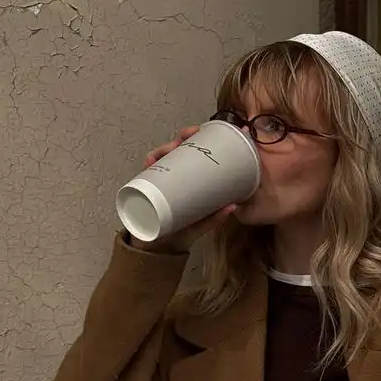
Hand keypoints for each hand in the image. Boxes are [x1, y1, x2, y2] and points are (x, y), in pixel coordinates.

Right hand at [131, 125, 237, 253]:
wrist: (158, 250)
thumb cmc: (181, 233)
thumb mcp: (200, 224)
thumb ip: (214, 218)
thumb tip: (234, 206)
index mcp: (191, 180)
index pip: (195, 153)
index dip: (198, 138)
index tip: (202, 130)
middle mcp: (177, 177)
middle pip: (177, 150)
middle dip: (180, 139)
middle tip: (183, 139)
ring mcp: (161, 181)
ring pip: (162, 158)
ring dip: (163, 149)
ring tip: (168, 151)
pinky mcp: (147, 189)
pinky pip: (147, 173)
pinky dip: (148, 165)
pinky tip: (150, 161)